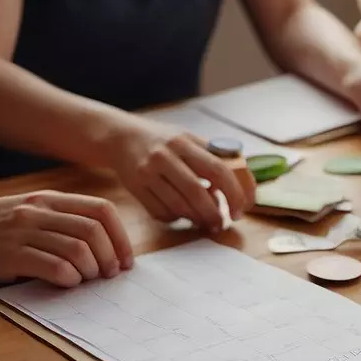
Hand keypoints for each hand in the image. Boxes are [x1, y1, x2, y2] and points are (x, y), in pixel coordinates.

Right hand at [0, 191, 133, 286]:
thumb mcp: (29, 214)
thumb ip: (61, 223)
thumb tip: (104, 249)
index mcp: (49, 200)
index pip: (102, 210)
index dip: (121, 236)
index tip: (125, 260)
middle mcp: (39, 211)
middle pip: (94, 231)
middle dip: (109, 257)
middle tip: (108, 275)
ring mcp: (23, 232)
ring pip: (78, 249)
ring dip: (90, 271)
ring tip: (85, 281)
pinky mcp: (9, 255)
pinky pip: (54, 267)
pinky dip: (69, 279)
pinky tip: (66, 283)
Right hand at [109, 121, 252, 230]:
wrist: (118, 137)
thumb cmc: (161, 140)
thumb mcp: (186, 137)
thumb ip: (212, 155)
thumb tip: (241, 179)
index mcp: (183, 142)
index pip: (217, 169)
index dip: (234, 192)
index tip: (241, 207)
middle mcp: (164, 156)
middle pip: (197, 193)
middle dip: (215, 213)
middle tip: (223, 223)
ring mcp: (147, 173)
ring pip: (178, 207)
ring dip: (197, 219)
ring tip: (207, 221)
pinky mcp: (135, 188)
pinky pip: (160, 212)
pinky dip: (176, 218)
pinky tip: (182, 214)